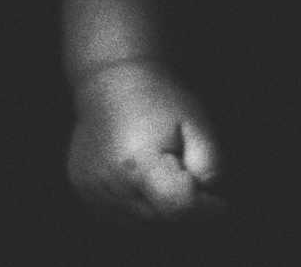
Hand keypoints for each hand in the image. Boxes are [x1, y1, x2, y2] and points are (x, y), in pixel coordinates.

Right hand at [68, 60, 224, 222]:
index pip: (178, 208)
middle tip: (184, 170)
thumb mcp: (196, 121)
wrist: (112, 78)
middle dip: (182, 204)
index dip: (206, 207)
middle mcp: (110, 182)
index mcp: (138, 163)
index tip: (217, 197)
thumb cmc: (159, 98)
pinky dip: (137, 205)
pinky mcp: (83, 190)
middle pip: (162, 219)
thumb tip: (212, 198)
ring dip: (159, 207)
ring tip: (160, 168)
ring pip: (142, 223)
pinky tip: (140, 176)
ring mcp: (91, 189)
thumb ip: (211, 163)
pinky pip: (120, 217)